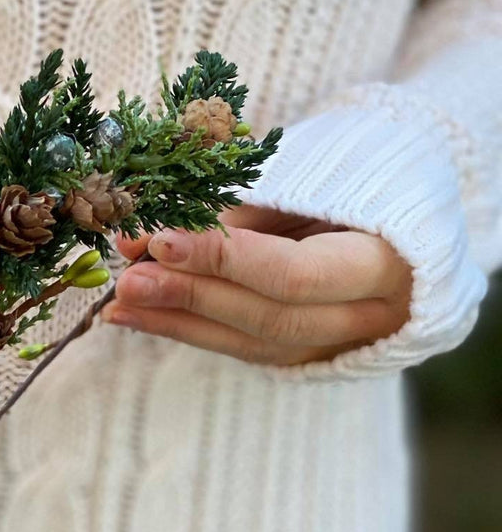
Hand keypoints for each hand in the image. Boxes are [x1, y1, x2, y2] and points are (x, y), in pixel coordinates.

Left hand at [103, 206, 412, 366]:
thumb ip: (238, 211)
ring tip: (120, 302)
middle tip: (129, 276)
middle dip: (192, 296)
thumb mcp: (312, 178)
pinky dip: (186, 330)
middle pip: (269, 317)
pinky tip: (135, 317)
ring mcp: (346, 343)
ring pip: (252, 344)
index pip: (293, 275)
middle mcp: (374, 316)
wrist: (411, 215)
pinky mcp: (313, 356)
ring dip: (177, 321)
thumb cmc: (362, 176)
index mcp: (389, 262)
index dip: (224, 260)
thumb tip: (152, 235)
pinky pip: (244, 349)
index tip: (162, 240)